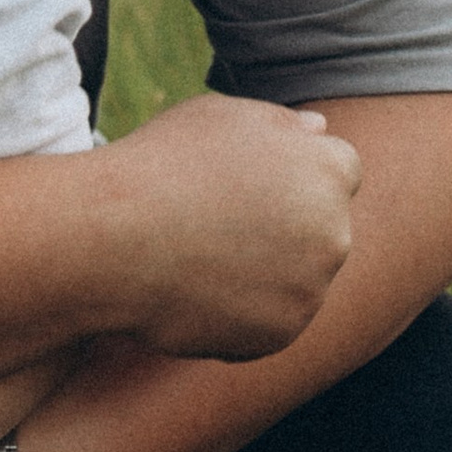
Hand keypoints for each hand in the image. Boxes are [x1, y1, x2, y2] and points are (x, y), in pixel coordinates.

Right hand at [100, 92, 361, 358]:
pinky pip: (270, 319)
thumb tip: (319, 132)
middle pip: (325, 227)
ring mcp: (310, 291)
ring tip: (201, 253)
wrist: (112, 240)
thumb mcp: (220, 116)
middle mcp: (334, 234)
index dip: (293, 173)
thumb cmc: (161, 165)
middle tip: (221, 220)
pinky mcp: (280, 335)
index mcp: (328, 172)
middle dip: (288, 224)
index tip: (248, 181)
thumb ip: (281, 123)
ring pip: (299, 278)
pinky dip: (242, 310)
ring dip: (267, 270)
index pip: (339, 171)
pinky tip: (196, 287)